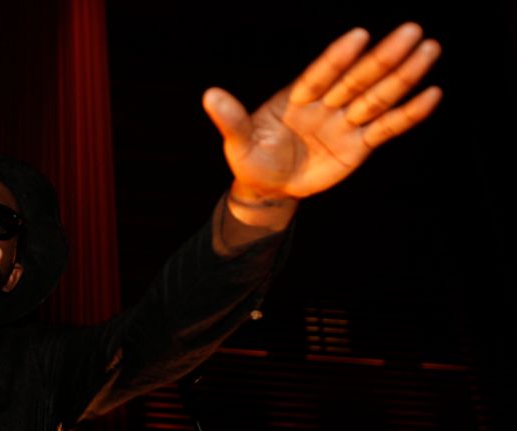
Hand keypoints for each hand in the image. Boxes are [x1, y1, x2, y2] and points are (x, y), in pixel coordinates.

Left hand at [202, 22, 441, 202]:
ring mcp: (344, 123)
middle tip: (412, 31)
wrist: (268, 189)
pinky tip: (432, 94)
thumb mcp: (238, 143)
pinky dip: (408, 113)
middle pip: (358, 78)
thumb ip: (231, 119)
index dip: (339, 57)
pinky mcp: (358, 145)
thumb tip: (209, 95)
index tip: (359, 35)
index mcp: (297, 98)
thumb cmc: (251, 161)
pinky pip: (387, 128)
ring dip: (404, 76)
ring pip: (378, 97)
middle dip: (384, 57)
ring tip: (430, 50)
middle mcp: (325, 104)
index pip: (321, 74)